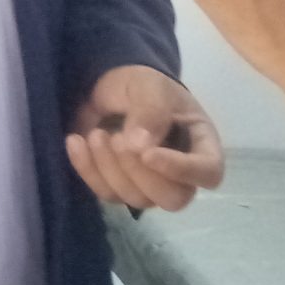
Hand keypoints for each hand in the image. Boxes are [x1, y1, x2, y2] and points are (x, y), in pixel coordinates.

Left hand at [66, 63, 224, 210]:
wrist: (109, 87)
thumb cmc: (141, 85)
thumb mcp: (149, 87)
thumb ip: (151, 112)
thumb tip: (141, 148)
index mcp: (202, 144)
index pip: (208, 173)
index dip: (182, 170)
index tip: (149, 154)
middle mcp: (181, 173)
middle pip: (173, 198)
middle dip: (139, 173)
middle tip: (116, 138)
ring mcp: (150, 184)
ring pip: (136, 199)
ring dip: (109, 168)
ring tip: (96, 133)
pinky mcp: (118, 186)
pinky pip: (106, 193)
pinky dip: (87, 169)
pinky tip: (76, 141)